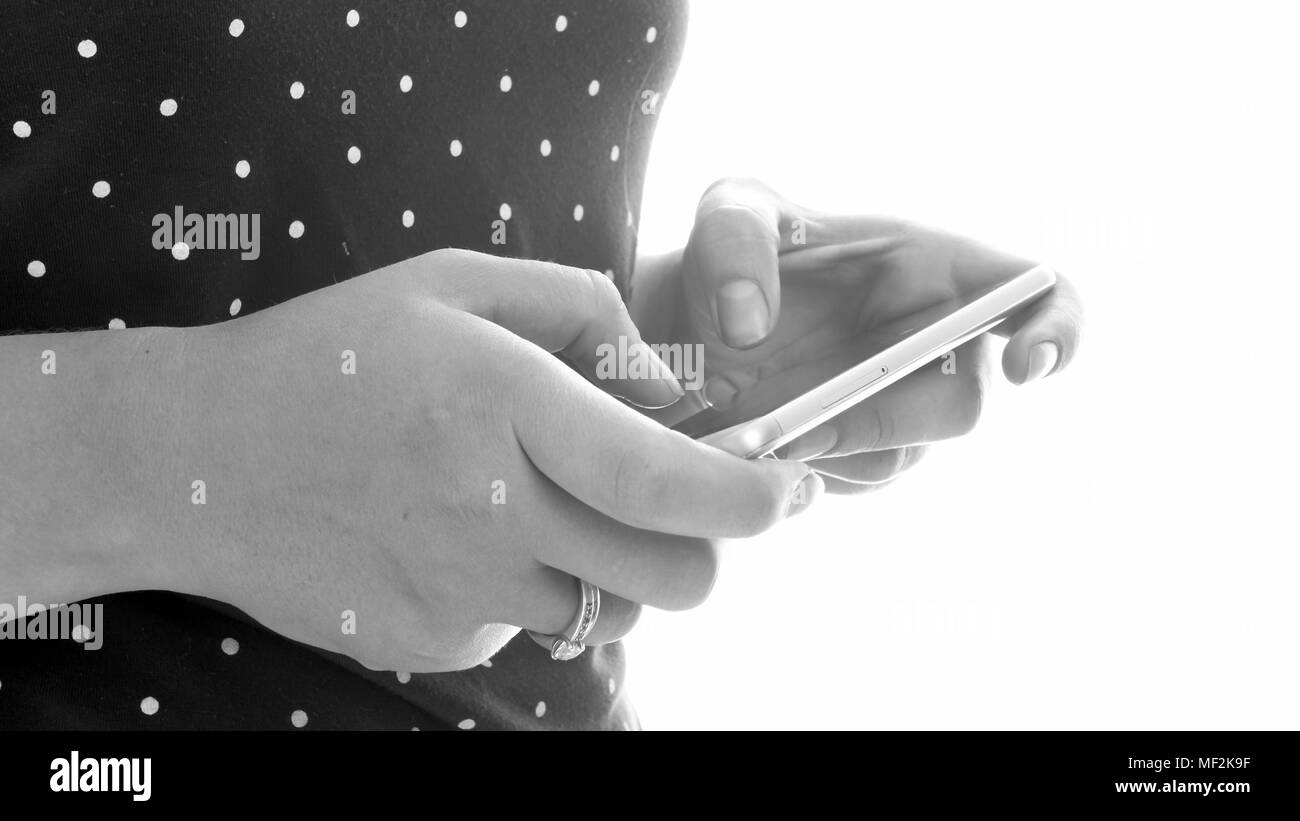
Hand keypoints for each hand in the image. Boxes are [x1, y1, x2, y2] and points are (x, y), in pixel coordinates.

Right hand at [154, 249, 819, 671]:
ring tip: (538, 507)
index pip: (663, 480)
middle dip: (706, 549)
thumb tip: (664, 378)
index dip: (749, 497)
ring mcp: (457, 589)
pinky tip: (460, 539)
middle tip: (679, 508)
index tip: (790, 489)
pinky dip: (526, 589)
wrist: (195, 458)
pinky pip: (527, 629)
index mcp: (499, 402)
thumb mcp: (451, 285)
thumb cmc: (331, 356)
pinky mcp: (431, 640)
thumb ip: (579, 307)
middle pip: (669, 575)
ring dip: (611, 568)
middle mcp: (487, 508)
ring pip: (607, 610)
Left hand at [641, 178, 1082, 492]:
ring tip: (755, 425)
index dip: (1058, 330)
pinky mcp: (865, 453)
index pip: (1036, 293)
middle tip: (799, 428)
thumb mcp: (725, 218)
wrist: (692, 330)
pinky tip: (761, 441)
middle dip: (883, 420)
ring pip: (902, 455)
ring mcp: (904, 405)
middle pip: (961, 405)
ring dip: (833, 449)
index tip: (1028, 370)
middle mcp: (936, 343)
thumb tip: (750, 324)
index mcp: (936, 268)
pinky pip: (858, 480)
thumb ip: (736, 244)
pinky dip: (809, 470)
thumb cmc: (732, 257)